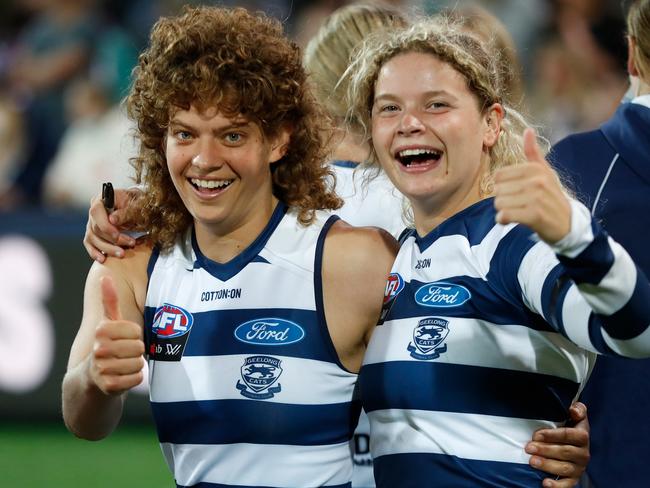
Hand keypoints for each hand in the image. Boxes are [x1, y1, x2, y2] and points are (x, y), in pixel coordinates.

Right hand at [84, 188, 140, 261]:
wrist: (137, 207)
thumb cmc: (136, 204)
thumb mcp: (135, 205)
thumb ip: (124, 212)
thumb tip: (112, 220)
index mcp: (101, 200)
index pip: (96, 212)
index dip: (105, 225)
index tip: (117, 235)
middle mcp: (94, 212)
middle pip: (95, 228)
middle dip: (112, 239)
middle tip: (130, 244)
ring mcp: (92, 223)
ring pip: (93, 238)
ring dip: (107, 248)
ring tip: (122, 254)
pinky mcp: (93, 234)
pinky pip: (89, 244)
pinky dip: (95, 252)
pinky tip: (103, 259)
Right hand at [89, 276, 144, 395]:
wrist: (91, 379)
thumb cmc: (107, 345)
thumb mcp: (108, 323)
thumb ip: (109, 301)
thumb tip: (105, 276)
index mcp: (101, 331)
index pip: (136, 331)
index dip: (134, 336)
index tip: (123, 339)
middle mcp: (99, 349)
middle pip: (138, 348)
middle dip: (135, 352)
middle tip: (123, 354)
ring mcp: (102, 368)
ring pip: (139, 364)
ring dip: (135, 366)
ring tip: (121, 365)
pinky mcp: (109, 386)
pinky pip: (137, 379)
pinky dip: (134, 379)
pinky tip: (122, 378)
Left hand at [493, 128, 571, 243]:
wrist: (568, 224)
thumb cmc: (552, 196)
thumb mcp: (545, 172)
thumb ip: (533, 153)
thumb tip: (528, 130)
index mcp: (535, 169)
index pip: (499, 175)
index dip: (502, 186)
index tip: (514, 192)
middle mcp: (536, 181)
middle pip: (498, 190)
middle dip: (503, 199)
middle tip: (517, 204)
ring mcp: (536, 198)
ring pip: (499, 203)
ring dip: (503, 211)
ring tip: (516, 212)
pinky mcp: (534, 215)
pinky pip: (505, 215)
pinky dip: (503, 220)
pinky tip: (510, 221)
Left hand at [526, 402, 589, 486]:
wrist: (574, 445)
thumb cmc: (569, 428)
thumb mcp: (575, 417)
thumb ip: (577, 410)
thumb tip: (574, 410)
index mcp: (583, 436)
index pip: (571, 435)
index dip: (553, 435)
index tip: (536, 434)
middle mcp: (583, 453)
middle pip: (565, 452)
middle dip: (545, 450)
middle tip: (528, 448)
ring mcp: (579, 467)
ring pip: (565, 468)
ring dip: (547, 465)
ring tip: (532, 461)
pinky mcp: (574, 479)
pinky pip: (568, 485)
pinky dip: (557, 486)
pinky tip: (545, 483)